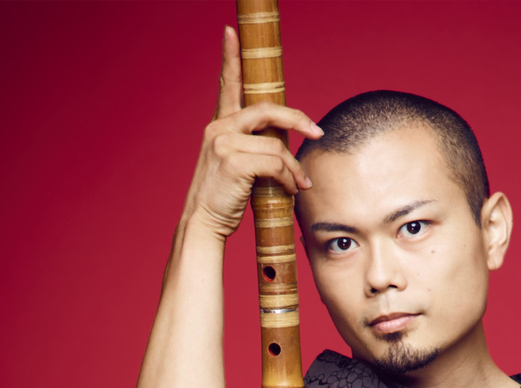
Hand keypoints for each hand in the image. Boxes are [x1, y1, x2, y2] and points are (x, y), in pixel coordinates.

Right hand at [181, 26, 322, 238]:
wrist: (204, 222)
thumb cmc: (225, 198)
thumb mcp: (238, 166)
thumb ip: (256, 148)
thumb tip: (288, 147)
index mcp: (219, 125)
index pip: (226, 85)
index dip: (229, 58)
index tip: (229, 32)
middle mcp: (218, 128)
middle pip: (268, 110)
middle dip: (297, 119)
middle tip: (316, 131)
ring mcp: (223, 143)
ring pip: (277, 145)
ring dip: (294, 168)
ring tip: (300, 184)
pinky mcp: (233, 161)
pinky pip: (276, 163)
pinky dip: (289, 178)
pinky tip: (290, 190)